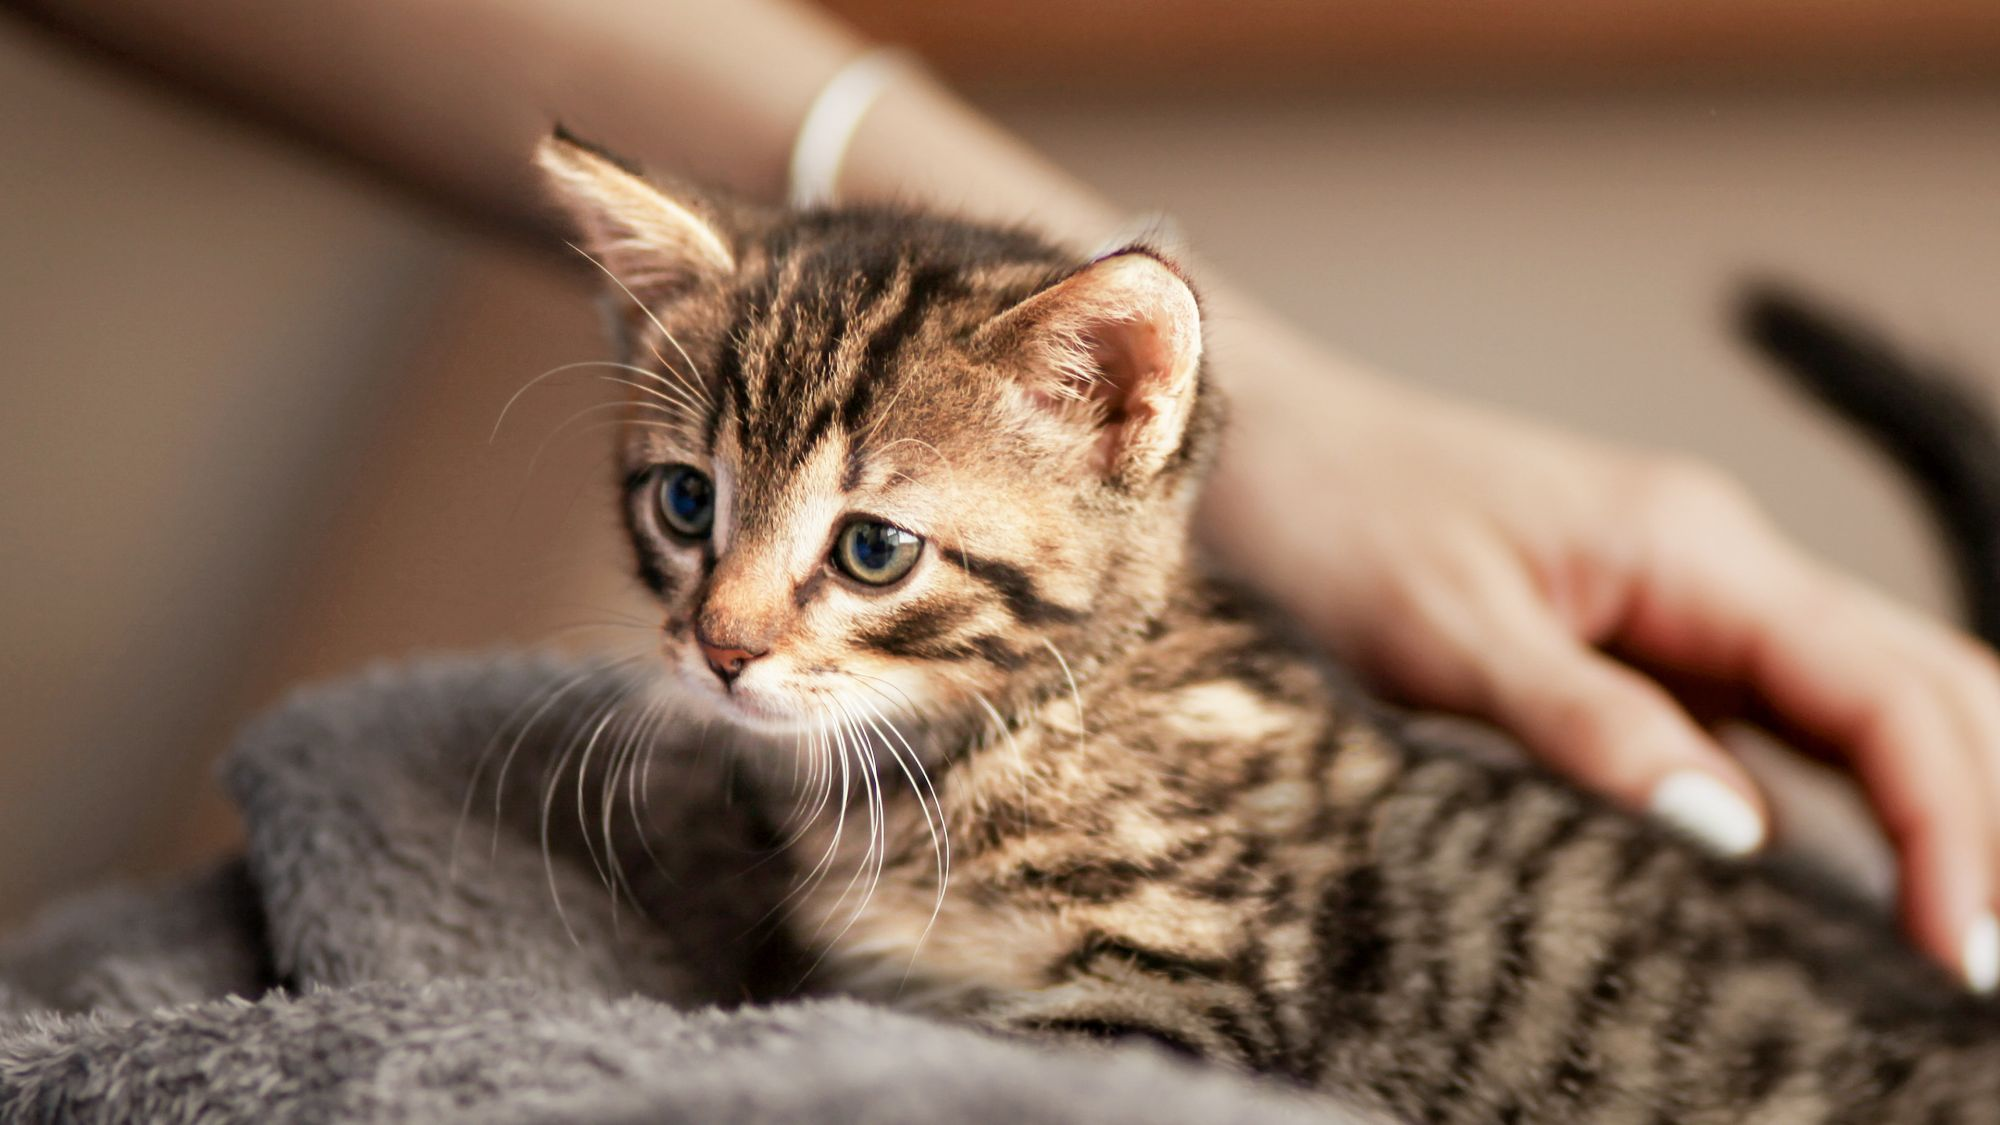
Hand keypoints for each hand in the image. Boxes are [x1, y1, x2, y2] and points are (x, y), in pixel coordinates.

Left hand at [1202, 358, 1999, 990]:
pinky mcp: (1641, 640)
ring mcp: (1686, 602)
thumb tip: (1739, 836)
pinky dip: (1841, 801)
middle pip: (1921, 689)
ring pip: (1867, 702)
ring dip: (1933, 806)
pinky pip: (1778, 724)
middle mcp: (1716, 567)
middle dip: (1977, 822)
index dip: (1950, 827)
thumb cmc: (1332, 519)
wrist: (1260, 444)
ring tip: (1950, 933)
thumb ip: (1586, 724)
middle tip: (1982, 971)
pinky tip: (1851, 884)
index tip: (1965, 957)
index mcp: (1692, 549)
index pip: (1884, 693)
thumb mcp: (1442, 633)